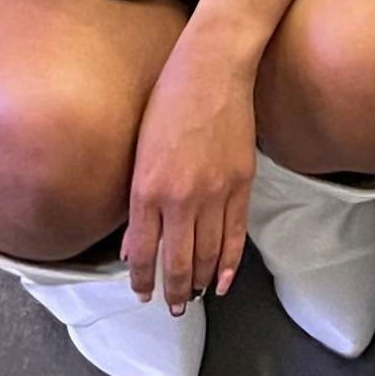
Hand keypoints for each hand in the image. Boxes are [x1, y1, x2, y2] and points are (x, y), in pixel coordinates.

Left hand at [124, 30, 260, 311]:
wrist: (212, 68)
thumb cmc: (169, 99)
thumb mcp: (139, 150)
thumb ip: (137, 202)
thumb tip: (133, 245)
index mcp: (147, 188)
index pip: (142, 253)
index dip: (142, 280)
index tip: (142, 293)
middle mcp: (180, 197)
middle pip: (176, 263)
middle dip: (172, 292)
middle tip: (171, 307)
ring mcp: (214, 192)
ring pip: (207, 255)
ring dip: (199, 283)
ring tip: (193, 297)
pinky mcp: (241, 183)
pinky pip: (235, 235)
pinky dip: (228, 263)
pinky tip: (221, 280)